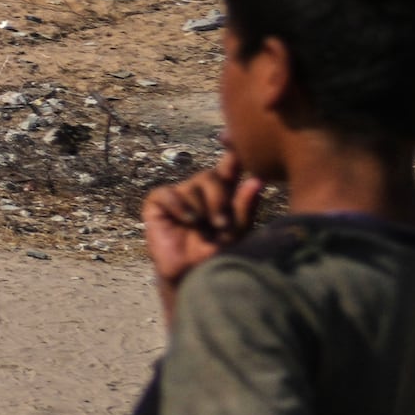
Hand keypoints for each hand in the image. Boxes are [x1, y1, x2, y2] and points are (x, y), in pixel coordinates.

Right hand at [142, 155, 263, 291]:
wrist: (191, 276)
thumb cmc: (217, 256)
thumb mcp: (237, 233)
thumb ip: (245, 208)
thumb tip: (257, 181)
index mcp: (223, 195)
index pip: (229, 168)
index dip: (231, 152)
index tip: (233, 138)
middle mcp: (201, 191)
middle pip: (211, 175)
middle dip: (219, 197)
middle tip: (221, 222)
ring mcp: (179, 196)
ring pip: (192, 185)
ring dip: (201, 207)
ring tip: (203, 227)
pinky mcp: (157, 204)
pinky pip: (168, 193)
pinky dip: (179, 205)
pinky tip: (188, 220)